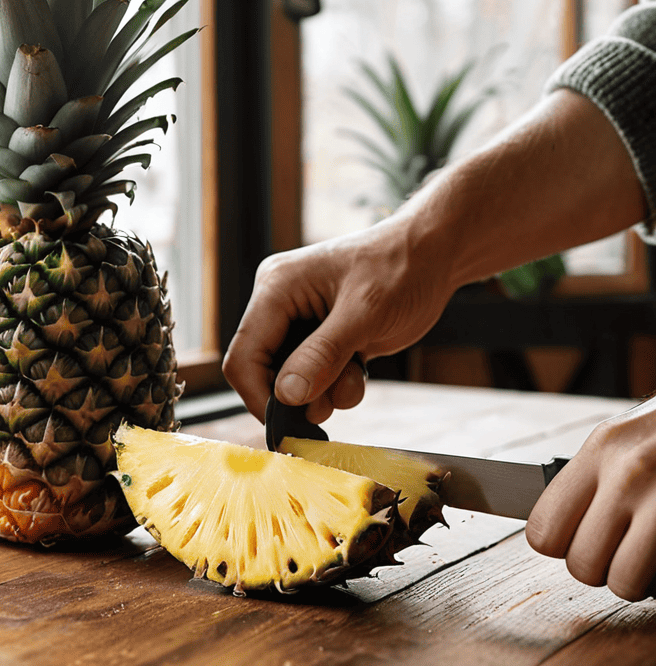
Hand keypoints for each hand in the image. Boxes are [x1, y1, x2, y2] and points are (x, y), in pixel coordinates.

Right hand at [222, 217, 455, 423]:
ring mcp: (299, 323)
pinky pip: (314, 377)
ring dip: (324, 392)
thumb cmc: (401, 268)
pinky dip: (336, 386)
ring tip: (355, 375)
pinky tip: (361, 368)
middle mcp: (279, 305)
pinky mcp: (321, 338)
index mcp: (276, 288)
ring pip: (291, 380)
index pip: (244, 354)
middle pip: (263, 371)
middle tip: (331, 400)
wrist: (434, 255)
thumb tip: (285, 396)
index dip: (258, 395)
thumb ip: (322, 355)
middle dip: (299, 393)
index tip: (286, 423)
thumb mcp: (364, 314)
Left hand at [526, 399, 655, 600]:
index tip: (579, 540)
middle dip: (602, 567)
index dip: (561, 545)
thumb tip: (561, 524)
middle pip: (582, 563)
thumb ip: (592, 475)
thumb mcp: (624, 437)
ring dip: (636, 580)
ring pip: (623, 581)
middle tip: (621, 552)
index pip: (543, 527)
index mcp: (600, 450)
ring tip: (647, 558)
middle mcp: (627, 474)